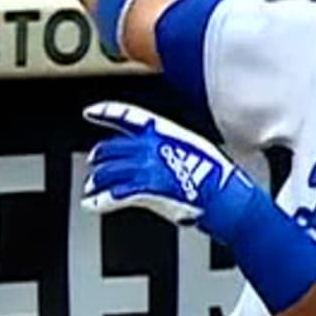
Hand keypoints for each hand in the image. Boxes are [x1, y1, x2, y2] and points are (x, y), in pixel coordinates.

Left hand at [78, 101, 252, 234]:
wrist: (225, 197)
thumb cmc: (217, 176)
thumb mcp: (194, 147)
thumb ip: (170, 146)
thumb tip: (158, 154)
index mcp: (164, 131)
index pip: (127, 115)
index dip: (106, 111)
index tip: (91, 112)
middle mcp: (151, 146)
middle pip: (112, 148)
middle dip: (100, 157)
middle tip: (95, 164)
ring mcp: (146, 169)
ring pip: (109, 172)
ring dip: (97, 181)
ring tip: (92, 188)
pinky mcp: (145, 191)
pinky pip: (114, 195)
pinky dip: (100, 201)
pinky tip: (92, 204)